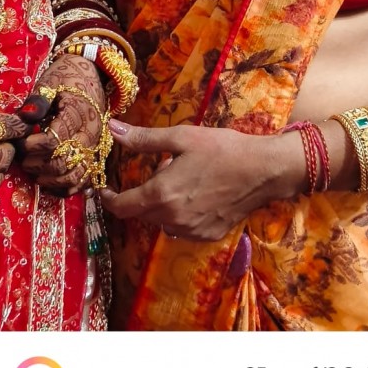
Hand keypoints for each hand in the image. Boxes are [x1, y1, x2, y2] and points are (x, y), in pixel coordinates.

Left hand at [19, 54, 107, 195]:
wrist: (93, 75)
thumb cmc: (67, 78)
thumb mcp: (50, 81)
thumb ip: (37, 100)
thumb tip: (24, 116)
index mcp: (78, 115)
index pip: (53, 142)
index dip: (32, 146)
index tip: (20, 142)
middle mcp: (90, 135)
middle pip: (63, 163)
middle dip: (37, 164)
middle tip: (22, 158)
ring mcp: (95, 147)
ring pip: (74, 177)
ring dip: (50, 179)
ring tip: (33, 169)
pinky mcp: (95, 155)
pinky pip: (83, 181)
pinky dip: (65, 187)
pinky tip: (49, 182)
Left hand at [99, 121, 304, 241]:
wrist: (263, 171)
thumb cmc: (222, 149)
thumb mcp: (181, 138)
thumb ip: (143, 139)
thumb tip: (112, 131)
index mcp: (161, 195)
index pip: (122, 207)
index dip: (108, 199)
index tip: (103, 189)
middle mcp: (172, 220)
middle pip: (141, 213)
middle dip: (141, 195)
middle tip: (158, 171)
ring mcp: (191, 231)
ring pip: (161, 221)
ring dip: (161, 205)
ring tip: (181, 180)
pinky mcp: (207, 236)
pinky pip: (181, 228)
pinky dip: (180, 214)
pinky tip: (197, 195)